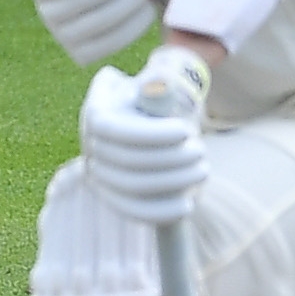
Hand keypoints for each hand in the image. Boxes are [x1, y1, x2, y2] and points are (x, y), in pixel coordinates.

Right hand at [77, 47, 210, 228]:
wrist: (137, 119)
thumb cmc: (150, 100)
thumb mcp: (151, 85)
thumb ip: (156, 84)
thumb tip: (160, 85)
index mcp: (96, 114)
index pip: (116, 131)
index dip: (153, 135)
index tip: (186, 130)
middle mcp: (91, 146)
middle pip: (128, 162)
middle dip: (172, 159)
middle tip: (202, 151)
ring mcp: (98, 174)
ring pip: (132, 187)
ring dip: (174, 182)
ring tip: (203, 169)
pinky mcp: (111, 196)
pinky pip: (131, 210)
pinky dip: (160, 211)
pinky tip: (188, 205)